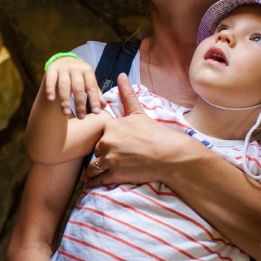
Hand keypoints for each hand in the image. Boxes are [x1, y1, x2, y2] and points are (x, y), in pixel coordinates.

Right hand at [43, 56, 100, 118]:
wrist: (64, 61)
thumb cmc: (79, 76)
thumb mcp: (88, 81)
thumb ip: (96, 93)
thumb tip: (104, 106)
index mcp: (87, 71)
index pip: (91, 86)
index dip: (94, 99)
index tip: (96, 112)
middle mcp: (75, 68)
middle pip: (78, 87)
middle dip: (80, 103)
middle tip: (81, 117)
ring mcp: (63, 68)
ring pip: (64, 85)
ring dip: (65, 100)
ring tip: (66, 113)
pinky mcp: (51, 69)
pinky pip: (51, 80)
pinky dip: (50, 89)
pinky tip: (51, 100)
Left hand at [84, 73, 200, 186]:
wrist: (170, 155)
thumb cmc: (156, 133)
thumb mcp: (139, 113)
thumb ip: (127, 95)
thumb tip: (121, 75)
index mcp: (110, 126)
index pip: (99, 135)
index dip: (104, 141)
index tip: (108, 146)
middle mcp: (106, 142)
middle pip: (97, 150)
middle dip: (100, 155)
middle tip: (106, 161)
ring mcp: (109, 159)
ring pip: (93, 167)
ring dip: (93, 171)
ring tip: (91, 176)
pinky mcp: (114, 175)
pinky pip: (96, 180)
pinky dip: (93, 183)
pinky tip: (90, 185)